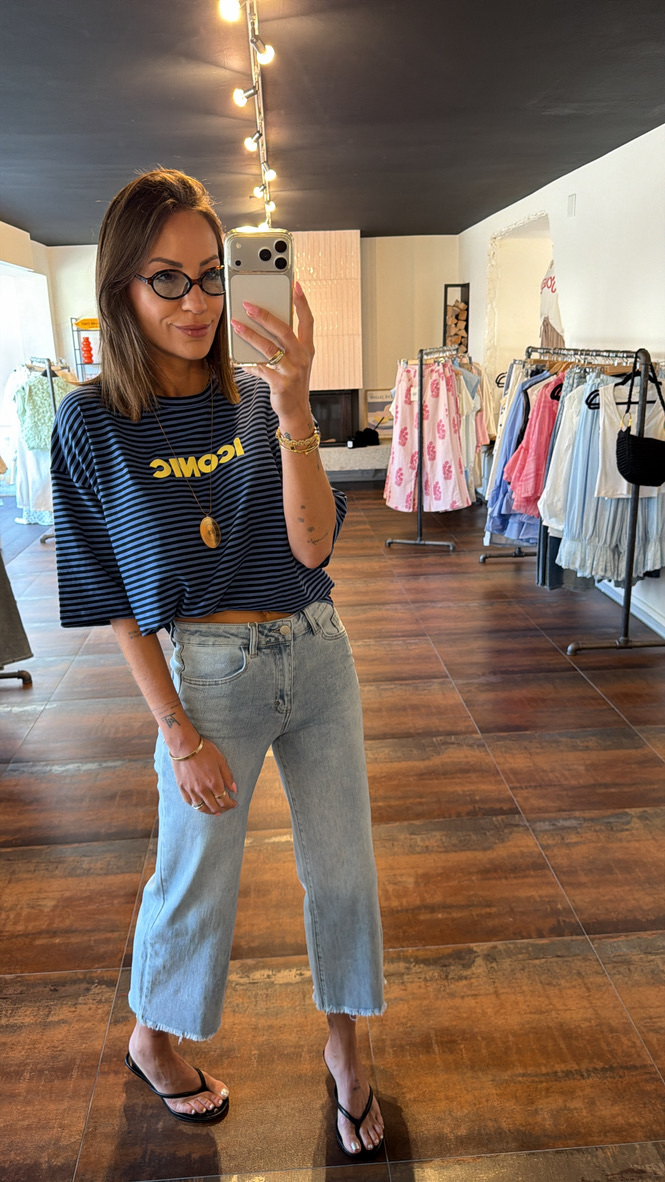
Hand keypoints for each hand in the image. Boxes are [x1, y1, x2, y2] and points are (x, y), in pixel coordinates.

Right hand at [173, 738, 237, 815]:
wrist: (185, 746)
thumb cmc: (205, 750)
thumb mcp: (221, 760)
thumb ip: (228, 776)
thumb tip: (234, 790)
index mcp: (214, 783)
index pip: (224, 801)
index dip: (230, 805)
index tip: (234, 804)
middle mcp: (203, 790)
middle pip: (213, 807)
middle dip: (222, 809)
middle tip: (225, 808)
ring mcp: (191, 790)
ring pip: (201, 807)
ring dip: (209, 811)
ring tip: (214, 811)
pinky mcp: (182, 787)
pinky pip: (189, 802)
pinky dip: (196, 806)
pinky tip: (200, 805)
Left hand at [231, 281, 314, 428]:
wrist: (296, 410)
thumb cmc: (291, 382)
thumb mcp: (292, 361)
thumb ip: (280, 345)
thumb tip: (258, 326)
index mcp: (306, 348)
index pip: (307, 321)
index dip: (302, 302)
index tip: (295, 285)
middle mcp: (302, 358)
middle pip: (284, 331)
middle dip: (265, 316)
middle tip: (248, 305)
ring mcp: (292, 371)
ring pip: (270, 348)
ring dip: (250, 335)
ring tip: (235, 325)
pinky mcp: (281, 384)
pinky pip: (260, 369)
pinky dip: (247, 363)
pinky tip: (236, 359)